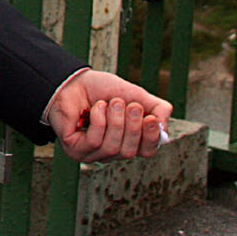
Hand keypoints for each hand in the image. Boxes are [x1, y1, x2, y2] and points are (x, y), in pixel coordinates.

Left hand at [46, 69, 172, 161]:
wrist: (73, 81)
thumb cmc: (102, 90)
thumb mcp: (135, 95)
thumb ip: (156, 108)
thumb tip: (164, 127)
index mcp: (129, 141)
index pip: (147, 151)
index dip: (151, 138)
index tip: (150, 118)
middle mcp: (113, 152)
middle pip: (130, 151)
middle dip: (132, 126)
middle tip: (128, 105)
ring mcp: (93, 154)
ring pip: (112, 147)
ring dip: (114, 121)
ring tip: (110, 103)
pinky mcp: (76, 150)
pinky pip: (94, 141)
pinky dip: (99, 120)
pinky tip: (95, 107)